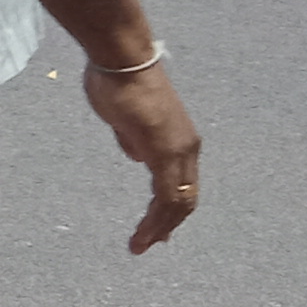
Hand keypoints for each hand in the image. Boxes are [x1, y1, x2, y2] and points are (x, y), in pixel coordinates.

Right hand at [84, 64, 203, 253]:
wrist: (122, 61)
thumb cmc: (119, 83)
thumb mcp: (125, 119)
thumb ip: (133, 139)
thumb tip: (137, 156)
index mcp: (179, 140)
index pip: (182, 183)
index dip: (171, 208)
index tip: (157, 229)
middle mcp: (186, 148)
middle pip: (185, 198)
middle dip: (167, 225)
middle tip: (149, 244)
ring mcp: (178, 150)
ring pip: (178, 202)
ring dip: (160, 227)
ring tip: (141, 245)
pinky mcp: (164, 152)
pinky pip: (165, 196)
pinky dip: (154, 219)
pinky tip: (143, 232)